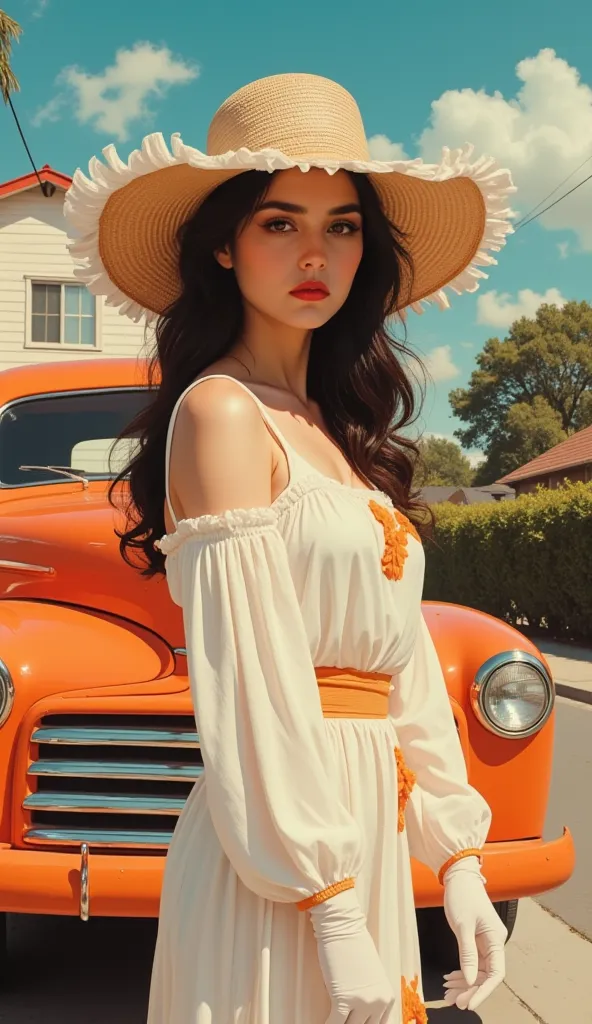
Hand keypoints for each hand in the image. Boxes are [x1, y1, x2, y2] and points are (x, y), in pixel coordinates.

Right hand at [309, 887, 395, 1023]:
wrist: (342, 926)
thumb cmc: (354, 946)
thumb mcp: (370, 975)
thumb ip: (370, 995)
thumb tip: (359, 1014)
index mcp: (387, 997)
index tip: (352, 1022)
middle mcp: (378, 1002)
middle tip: (341, 1020)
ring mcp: (362, 1002)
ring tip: (331, 1020)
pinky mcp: (343, 999)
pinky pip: (335, 1023)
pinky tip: (321, 1023)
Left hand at [442, 856, 506, 1010]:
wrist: (458, 877)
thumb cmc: (462, 895)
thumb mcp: (462, 925)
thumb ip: (467, 953)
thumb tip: (470, 980)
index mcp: (496, 939)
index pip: (495, 973)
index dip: (484, 991)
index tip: (470, 1003)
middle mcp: (493, 943)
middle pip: (485, 975)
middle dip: (470, 990)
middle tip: (454, 1001)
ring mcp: (485, 943)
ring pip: (477, 971)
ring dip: (464, 983)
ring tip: (448, 994)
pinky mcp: (475, 940)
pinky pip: (471, 962)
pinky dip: (461, 972)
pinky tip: (449, 979)